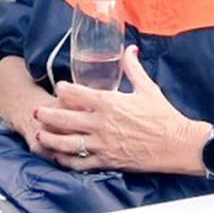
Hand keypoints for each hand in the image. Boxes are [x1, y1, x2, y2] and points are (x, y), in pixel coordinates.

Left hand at [33, 45, 207, 173]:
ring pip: (67, 142)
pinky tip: (59, 157)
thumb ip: (133, 67)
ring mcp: (102, 144)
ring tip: (39, 135)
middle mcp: (101, 123)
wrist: (177, 144)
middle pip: (64, 118)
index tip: (59, 88)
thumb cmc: (163, 116)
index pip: (76, 93)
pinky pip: (80, 163)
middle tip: (36, 112)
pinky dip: (66, 160)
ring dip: (50, 138)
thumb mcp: (146, 87)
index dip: (64, 90)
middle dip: (46, 114)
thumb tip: (129, 49)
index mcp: (109, 102)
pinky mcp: (107, 161)